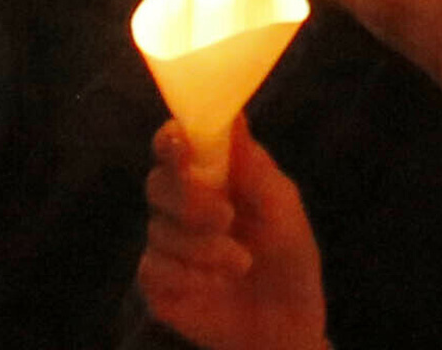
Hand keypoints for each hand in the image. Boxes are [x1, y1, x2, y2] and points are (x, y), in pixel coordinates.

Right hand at [135, 115, 331, 349]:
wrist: (284, 324)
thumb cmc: (288, 256)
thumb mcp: (283, 209)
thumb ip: (256, 167)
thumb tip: (235, 117)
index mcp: (213, 174)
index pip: (175, 143)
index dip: (171, 140)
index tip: (181, 144)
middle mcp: (182, 203)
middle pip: (158, 183)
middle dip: (191, 200)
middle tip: (226, 218)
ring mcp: (166, 243)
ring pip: (159, 230)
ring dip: (204, 248)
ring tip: (242, 263)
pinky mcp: (157, 282)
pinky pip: (153, 268)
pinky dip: (189, 277)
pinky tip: (215, 285)